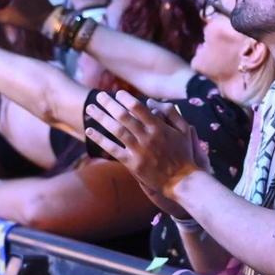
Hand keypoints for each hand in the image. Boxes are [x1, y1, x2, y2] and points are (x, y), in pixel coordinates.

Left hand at [85, 92, 205, 193]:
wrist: (182, 180)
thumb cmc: (183, 153)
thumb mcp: (185, 130)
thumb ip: (171, 112)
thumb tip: (150, 101)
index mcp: (159, 127)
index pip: (138, 108)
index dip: (126, 98)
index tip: (118, 93)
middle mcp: (147, 137)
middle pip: (124, 116)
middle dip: (109, 104)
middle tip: (99, 96)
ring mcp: (139, 151)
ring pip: (116, 130)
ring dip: (101, 117)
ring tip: (90, 108)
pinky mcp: (133, 164)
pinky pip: (113, 149)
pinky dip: (100, 139)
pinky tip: (89, 131)